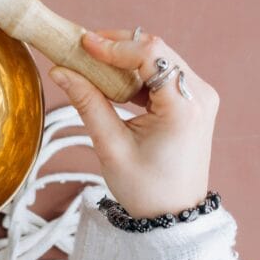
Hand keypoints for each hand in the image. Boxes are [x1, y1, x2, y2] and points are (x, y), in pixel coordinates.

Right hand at [48, 30, 218, 217]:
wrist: (173, 215)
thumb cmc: (145, 188)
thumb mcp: (110, 146)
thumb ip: (86, 103)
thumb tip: (60, 71)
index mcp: (184, 106)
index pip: (150, 55)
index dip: (113, 45)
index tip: (82, 44)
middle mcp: (199, 95)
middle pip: (156, 50)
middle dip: (116, 45)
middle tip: (80, 51)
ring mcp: (199, 96)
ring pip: (159, 57)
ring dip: (124, 57)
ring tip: (91, 65)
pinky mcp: (192, 101)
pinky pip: (162, 72)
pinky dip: (135, 72)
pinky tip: (110, 81)